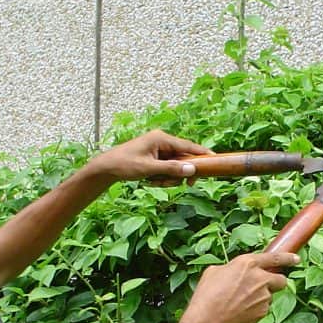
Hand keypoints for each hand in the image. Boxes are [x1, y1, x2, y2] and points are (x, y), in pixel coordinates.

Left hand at [89, 130, 209, 185]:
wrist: (107, 168)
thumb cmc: (125, 165)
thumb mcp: (149, 169)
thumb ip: (172, 168)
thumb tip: (192, 169)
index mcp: (161, 138)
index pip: (188, 146)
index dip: (202, 153)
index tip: (215, 159)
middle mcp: (162, 141)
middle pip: (183, 159)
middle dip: (178, 173)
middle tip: (176, 184)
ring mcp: (159, 149)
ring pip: (175, 166)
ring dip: (168, 178)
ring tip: (153, 182)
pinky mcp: (155, 157)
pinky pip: (167, 169)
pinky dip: (162, 177)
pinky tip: (150, 181)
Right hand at [177, 252, 299, 322]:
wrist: (208, 319)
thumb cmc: (207, 294)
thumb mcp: (215, 271)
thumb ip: (233, 269)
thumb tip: (237, 273)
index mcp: (248, 263)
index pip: (276, 258)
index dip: (289, 258)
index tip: (296, 259)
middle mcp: (260, 279)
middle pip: (281, 280)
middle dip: (276, 282)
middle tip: (264, 287)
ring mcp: (264, 297)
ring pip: (269, 296)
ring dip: (260, 298)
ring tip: (240, 303)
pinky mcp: (263, 312)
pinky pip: (262, 309)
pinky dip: (254, 310)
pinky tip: (239, 312)